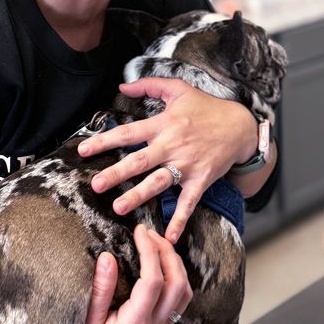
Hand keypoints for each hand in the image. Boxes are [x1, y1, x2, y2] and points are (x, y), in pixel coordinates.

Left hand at [78, 78, 257, 242]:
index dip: (104, 140)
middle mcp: (172, 145)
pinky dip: (179, 220)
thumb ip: (149, 85)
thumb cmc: (207, 108)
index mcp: (164, 124)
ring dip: (139, 195)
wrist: (241, 127)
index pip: (128, 132)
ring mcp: (187, 164)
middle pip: (140, 160)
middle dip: (116, 173)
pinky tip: (168, 237)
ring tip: (119, 207)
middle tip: (96, 185)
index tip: (83, 150)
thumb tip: (122, 86)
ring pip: (159, 182)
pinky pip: (188, 202)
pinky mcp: (201, 179)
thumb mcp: (179, 89)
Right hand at [82, 223, 192, 323]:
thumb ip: (99, 290)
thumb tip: (107, 257)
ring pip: (184, 292)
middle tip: (149, 232)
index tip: (138, 232)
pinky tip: (161, 265)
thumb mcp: (85, 321)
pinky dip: (176, 277)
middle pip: (177, 284)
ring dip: (176, 264)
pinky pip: (180, 300)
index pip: (153, 282)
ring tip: (157, 244)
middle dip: (167, 252)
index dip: (149, 252)